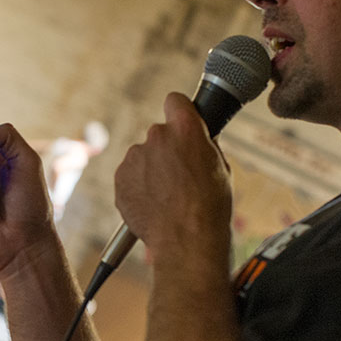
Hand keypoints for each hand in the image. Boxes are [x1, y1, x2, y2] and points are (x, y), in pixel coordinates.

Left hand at [114, 92, 232, 265]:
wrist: (186, 240)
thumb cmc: (209, 206)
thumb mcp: (220, 167)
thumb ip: (203, 145)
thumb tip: (198, 137)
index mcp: (185, 129)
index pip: (175, 101)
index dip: (179, 112)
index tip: (181, 122)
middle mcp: (156, 137)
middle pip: (159, 134)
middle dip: (167, 149)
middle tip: (179, 174)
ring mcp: (135, 157)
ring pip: (143, 156)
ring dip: (151, 169)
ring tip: (167, 195)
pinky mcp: (120, 177)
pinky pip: (130, 175)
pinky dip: (138, 185)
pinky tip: (154, 203)